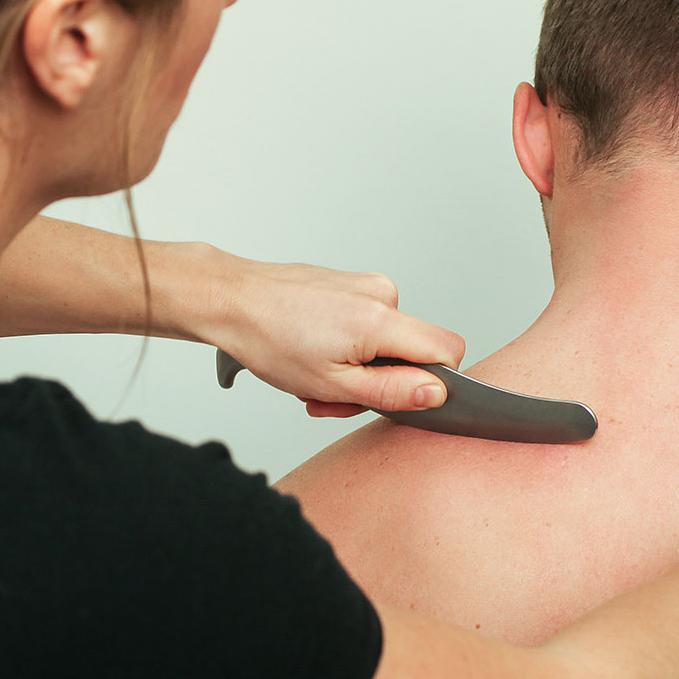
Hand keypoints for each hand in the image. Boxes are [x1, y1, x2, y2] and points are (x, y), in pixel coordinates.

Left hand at [208, 256, 465, 416]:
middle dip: (380, 381)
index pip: (448, 349)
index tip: (393, 395)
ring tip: (315, 372)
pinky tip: (313, 350)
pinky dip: (346, 345)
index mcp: (381, 318)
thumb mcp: (331, 384)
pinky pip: (368, 323)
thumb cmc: (268, 340)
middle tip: (335, 395)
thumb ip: (392, 391)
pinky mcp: (349, 283)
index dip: (431, 381)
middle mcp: (381, 293)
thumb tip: (438, 393)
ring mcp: (364, 284)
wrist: (230, 301)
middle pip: (413, 351)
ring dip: (357, 366)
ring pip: (387, 341)